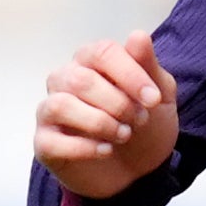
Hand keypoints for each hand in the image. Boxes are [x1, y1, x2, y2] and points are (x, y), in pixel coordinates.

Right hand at [34, 32, 180, 199]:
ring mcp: (50, 111)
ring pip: (61, 105)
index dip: (129, 74)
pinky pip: (53, 141)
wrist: (138, 170)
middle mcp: (64, 80)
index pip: (102, 52)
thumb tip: (137, 36)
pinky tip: (107, 150)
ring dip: (99, 123)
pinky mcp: (44, 142)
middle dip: (117, 103)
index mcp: (91, 61)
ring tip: (123, 135)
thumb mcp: (160, 95)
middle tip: (139, 120)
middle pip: (81, 80)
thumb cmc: (144, 125)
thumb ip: (148, 66)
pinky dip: (85, 147)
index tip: (153, 99)